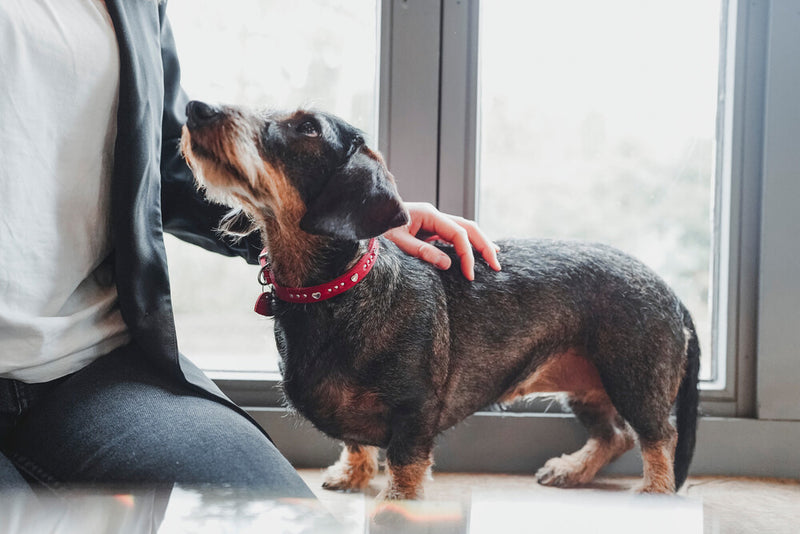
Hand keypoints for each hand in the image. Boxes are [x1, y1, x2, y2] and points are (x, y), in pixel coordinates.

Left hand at [383, 202, 500, 280]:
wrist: (365, 218)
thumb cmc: (377, 230)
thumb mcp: (397, 243)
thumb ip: (421, 251)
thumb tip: (448, 263)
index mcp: (429, 214)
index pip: (458, 234)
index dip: (468, 254)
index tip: (470, 275)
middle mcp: (434, 215)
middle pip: (468, 228)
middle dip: (484, 246)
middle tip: (497, 265)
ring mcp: (433, 221)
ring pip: (464, 230)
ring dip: (480, 243)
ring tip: (495, 258)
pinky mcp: (430, 229)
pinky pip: (454, 236)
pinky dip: (467, 244)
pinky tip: (478, 252)